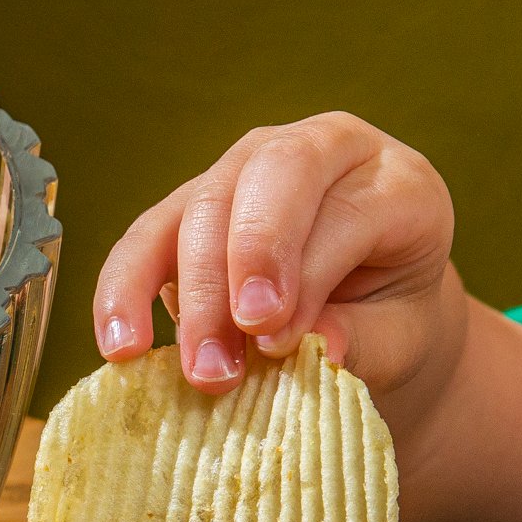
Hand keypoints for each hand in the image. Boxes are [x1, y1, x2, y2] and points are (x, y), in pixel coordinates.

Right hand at [91, 114, 521, 521]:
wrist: (375, 318)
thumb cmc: (393, 323)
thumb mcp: (401, 337)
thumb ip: (365, 338)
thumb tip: (315, 349)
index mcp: (395, 181)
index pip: (343, 207)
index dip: (306, 273)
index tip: (277, 342)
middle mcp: (322, 151)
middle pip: (269, 176)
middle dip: (240, 262)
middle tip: (230, 351)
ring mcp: (250, 168)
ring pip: (205, 204)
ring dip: (191, 294)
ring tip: (198, 371)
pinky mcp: (195, 204)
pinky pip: (149, 236)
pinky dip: (128, 290)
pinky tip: (121, 348)